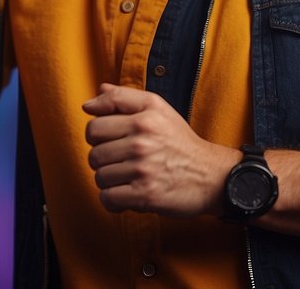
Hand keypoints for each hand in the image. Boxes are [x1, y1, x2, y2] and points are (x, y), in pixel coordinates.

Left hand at [82, 84, 238, 217]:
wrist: (211, 176)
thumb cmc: (180, 141)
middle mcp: (142, 142)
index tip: (114, 141)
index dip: (99, 137)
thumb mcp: (157, 108)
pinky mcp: (146, 195)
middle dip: (104, 160)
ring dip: (111, 181)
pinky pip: (108, 199)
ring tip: (128, 177)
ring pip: (100, 178)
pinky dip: (114, 201)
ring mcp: (143, 170)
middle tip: (123, 161)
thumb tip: (88, 104)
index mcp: (143, 118)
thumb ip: (121, 99)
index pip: (94, 127)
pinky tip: (127, 194)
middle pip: (94, 154)